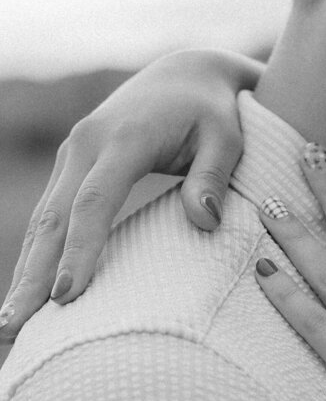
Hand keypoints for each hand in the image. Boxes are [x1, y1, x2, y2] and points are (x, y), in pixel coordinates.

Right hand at [0, 49, 258, 343]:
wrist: (188, 73)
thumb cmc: (215, 111)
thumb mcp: (228, 137)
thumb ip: (214, 177)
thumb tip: (204, 223)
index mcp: (123, 138)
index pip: (94, 201)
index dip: (79, 250)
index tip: (67, 297)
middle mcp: (85, 144)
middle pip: (53, 218)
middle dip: (32, 276)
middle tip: (14, 328)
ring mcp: (71, 155)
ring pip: (42, 221)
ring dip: (24, 273)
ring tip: (10, 327)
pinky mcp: (70, 167)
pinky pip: (48, 216)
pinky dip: (35, 256)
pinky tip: (26, 295)